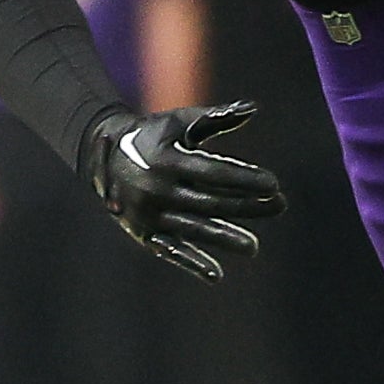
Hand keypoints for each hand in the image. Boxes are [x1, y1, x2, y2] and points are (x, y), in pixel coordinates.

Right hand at [87, 100, 287, 281]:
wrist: (102, 154)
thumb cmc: (153, 135)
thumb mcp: (179, 122)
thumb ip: (215, 118)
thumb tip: (253, 108)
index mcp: (167, 160)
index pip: (215, 173)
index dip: (246, 179)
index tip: (275, 184)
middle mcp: (157, 188)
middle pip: (211, 202)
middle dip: (248, 206)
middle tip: (281, 206)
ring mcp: (149, 214)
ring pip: (194, 229)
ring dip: (225, 238)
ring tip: (254, 247)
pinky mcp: (143, 232)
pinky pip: (170, 250)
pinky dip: (191, 263)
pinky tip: (215, 275)